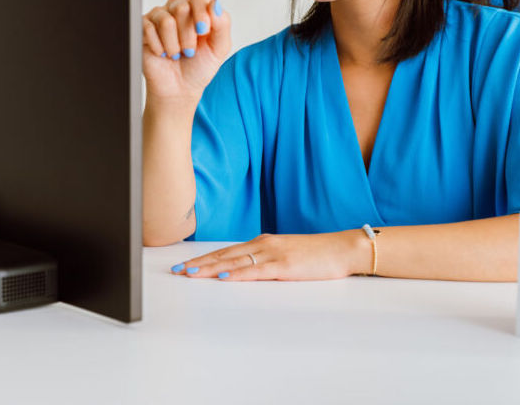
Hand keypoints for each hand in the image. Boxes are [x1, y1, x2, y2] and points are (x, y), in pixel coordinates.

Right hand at [142, 0, 230, 101]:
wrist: (179, 88)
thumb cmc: (198, 67)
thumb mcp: (219, 48)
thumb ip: (222, 24)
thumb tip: (215, 3)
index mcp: (197, 10)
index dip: (201, 14)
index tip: (203, 32)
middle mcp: (177, 9)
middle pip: (182, 8)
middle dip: (188, 36)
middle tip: (189, 50)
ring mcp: (159, 17)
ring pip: (166, 20)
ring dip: (174, 45)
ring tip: (175, 54)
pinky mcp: (143, 27)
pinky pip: (149, 29)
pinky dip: (160, 47)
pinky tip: (162, 54)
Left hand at [170, 231, 369, 280]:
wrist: (342, 249)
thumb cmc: (317, 255)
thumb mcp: (286, 255)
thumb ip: (265, 260)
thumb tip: (245, 270)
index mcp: (262, 243)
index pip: (226, 252)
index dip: (203, 259)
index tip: (184, 266)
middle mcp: (263, 245)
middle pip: (224, 255)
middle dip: (198, 264)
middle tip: (177, 271)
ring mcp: (273, 254)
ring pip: (234, 262)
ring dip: (210, 268)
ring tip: (190, 274)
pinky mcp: (284, 266)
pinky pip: (255, 271)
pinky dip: (236, 273)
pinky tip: (222, 276)